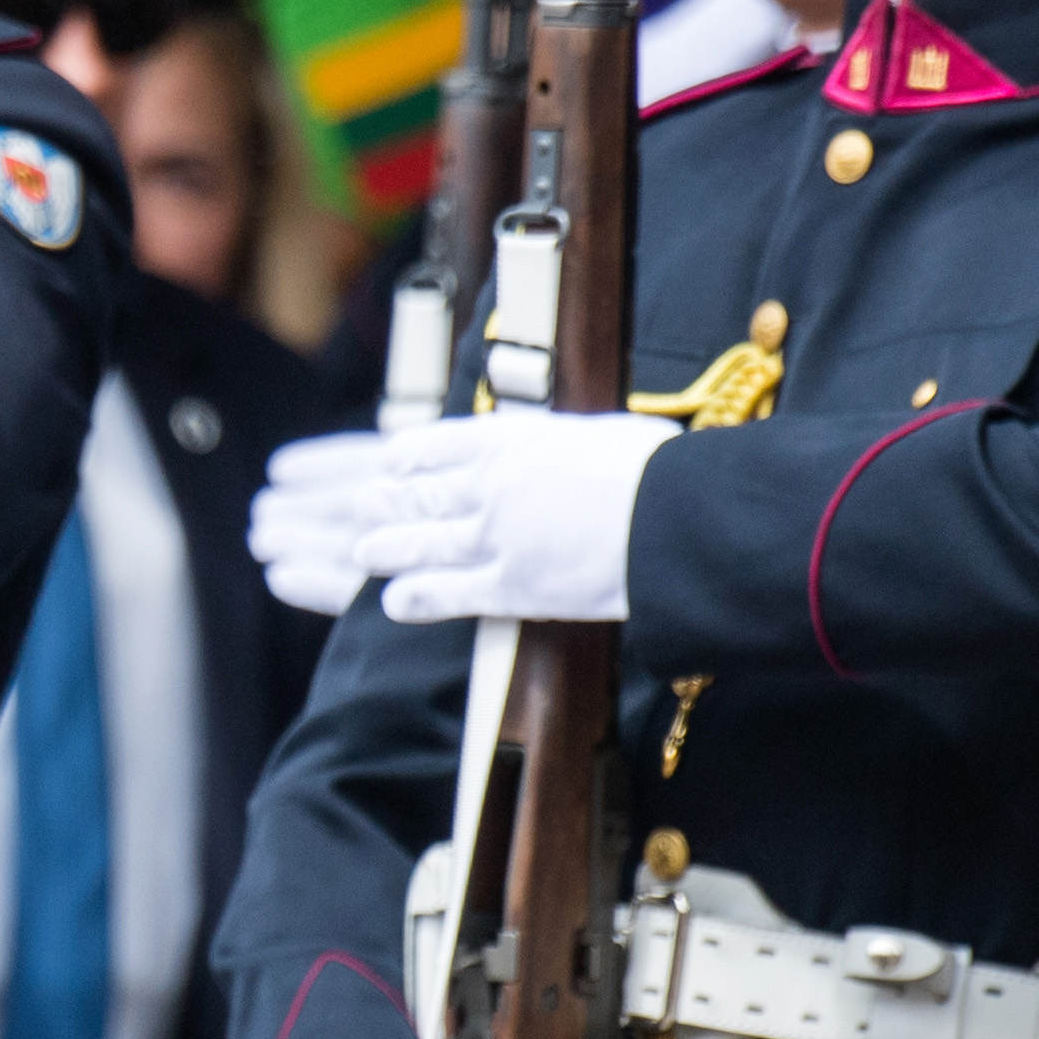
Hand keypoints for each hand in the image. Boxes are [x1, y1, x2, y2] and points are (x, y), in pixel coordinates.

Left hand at [249, 412, 671, 625]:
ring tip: (364, 552)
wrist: (677, 520)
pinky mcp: (511, 588)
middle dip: (386, 501)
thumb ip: (568, 441)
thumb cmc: (660, 472)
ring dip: (386, 547)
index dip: (408, 456)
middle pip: (420, 493)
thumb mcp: (604, 435)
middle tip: (361, 506)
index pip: (440, 443)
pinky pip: (448, 594)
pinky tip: (393, 603)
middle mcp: (491, 484)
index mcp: (513, 439)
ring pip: (421, 542)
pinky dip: (415, 597)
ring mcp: (496, 538)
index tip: (390, 462)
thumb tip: (572, 441)